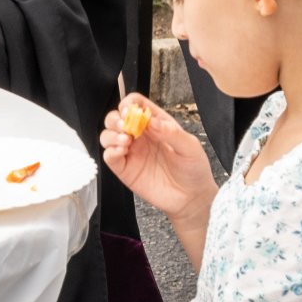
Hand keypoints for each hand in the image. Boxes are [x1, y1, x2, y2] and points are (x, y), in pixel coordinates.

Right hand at [100, 94, 217, 222]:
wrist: (192, 198)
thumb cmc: (193, 169)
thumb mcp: (190, 147)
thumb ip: (171, 132)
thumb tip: (150, 121)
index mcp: (155, 124)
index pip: (135, 104)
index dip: (129, 103)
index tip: (130, 110)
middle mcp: (140, 136)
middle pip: (115, 118)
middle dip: (115, 119)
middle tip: (125, 126)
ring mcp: (131, 152)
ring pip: (107, 135)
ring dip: (111, 134)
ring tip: (125, 141)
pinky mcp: (125, 169)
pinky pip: (109, 156)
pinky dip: (110, 151)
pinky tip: (122, 152)